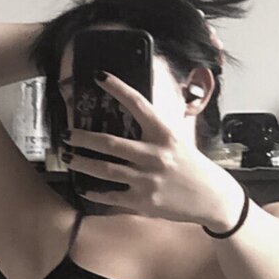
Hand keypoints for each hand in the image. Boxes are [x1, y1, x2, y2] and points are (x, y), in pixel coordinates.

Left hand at [63, 70, 222, 223]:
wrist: (213, 199)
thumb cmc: (194, 168)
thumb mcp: (178, 143)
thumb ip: (155, 134)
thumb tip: (130, 121)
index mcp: (165, 134)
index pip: (138, 104)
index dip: (117, 88)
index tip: (99, 76)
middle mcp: (155, 155)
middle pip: (110, 143)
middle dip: (83, 138)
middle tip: (65, 134)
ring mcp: (148, 180)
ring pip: (105, 169)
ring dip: (82, 163)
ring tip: (68, 158)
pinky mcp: (144, 202)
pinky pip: (111, 196)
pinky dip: (95, 192)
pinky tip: (83, 187)